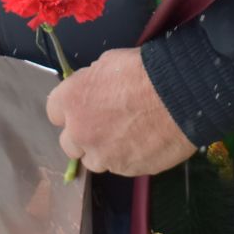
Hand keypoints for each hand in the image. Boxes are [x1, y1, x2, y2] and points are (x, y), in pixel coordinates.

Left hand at [45, 48, 196, 176]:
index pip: (54, 112)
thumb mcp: (108, 63)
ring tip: (129, 136)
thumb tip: (92, 91)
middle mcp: (79, 133)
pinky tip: (145, 142)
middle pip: (69, 143)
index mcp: (70, 100)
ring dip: (104, 150)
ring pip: (94, 160)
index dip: (72, 108)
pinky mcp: (125, 170)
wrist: (179, 94)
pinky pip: (120, 166)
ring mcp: (102, 156)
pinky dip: (128, 157)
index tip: (85, 106)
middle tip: (107, 124)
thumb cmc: (143, 70)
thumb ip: (91, 83)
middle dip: (83, 135)